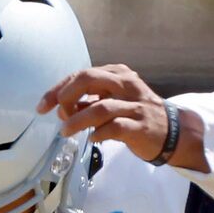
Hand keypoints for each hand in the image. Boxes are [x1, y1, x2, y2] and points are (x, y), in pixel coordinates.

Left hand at [39, 63, 181, 160]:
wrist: (171, 131)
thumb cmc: (135, 114)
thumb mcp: (112, 100)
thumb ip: (88, 101)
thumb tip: (62, 109)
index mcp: (116, 74)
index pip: (81, 75)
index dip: (57, 90)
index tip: (42, 106)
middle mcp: (126, 84)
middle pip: (89, 79)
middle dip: (65, 96)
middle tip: (57, 115)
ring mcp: (134, 105)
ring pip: (100, 107)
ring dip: (77, 120)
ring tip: (66, 131)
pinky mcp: (140, 126)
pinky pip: (114, 127)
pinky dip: (99, 133)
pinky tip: (93, 138)